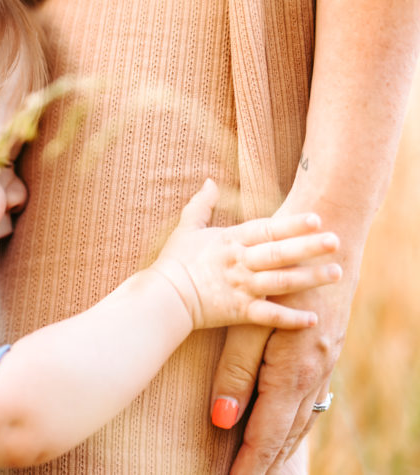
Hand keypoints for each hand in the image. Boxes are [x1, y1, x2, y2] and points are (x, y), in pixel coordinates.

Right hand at [152, 180, 341, 330]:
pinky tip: (313, 319)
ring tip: (337, 273)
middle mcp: (239, 263)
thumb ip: (201, 205)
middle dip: (308, 247)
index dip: (291, 224)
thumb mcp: (186, 228)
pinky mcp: (239, 312)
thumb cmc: (175, 261)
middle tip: (336, 241)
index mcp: (230, 241)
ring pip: (281, 282)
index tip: (316, 218)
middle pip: (279, 253)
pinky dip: (291, 319)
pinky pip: (269, 316)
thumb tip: (209, 182)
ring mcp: (241, 288)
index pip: (266, 229)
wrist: (164, 297)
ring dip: (310, 279)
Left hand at [209, 201, 362, 474]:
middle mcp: (313, 374)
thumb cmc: (281, 277)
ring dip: (282, 444)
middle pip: (286, 433)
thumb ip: (236, 372)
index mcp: (292, 372)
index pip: (266, 432)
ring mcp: (324, 363)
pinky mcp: (326, 350)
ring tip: (261, 465)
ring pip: (301, 417)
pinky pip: (310, 397)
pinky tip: (287, 423)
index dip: (249, 461)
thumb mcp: (252, 323)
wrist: (328, 239)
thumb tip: (221, 419)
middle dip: (265, 462)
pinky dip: (296, 419)